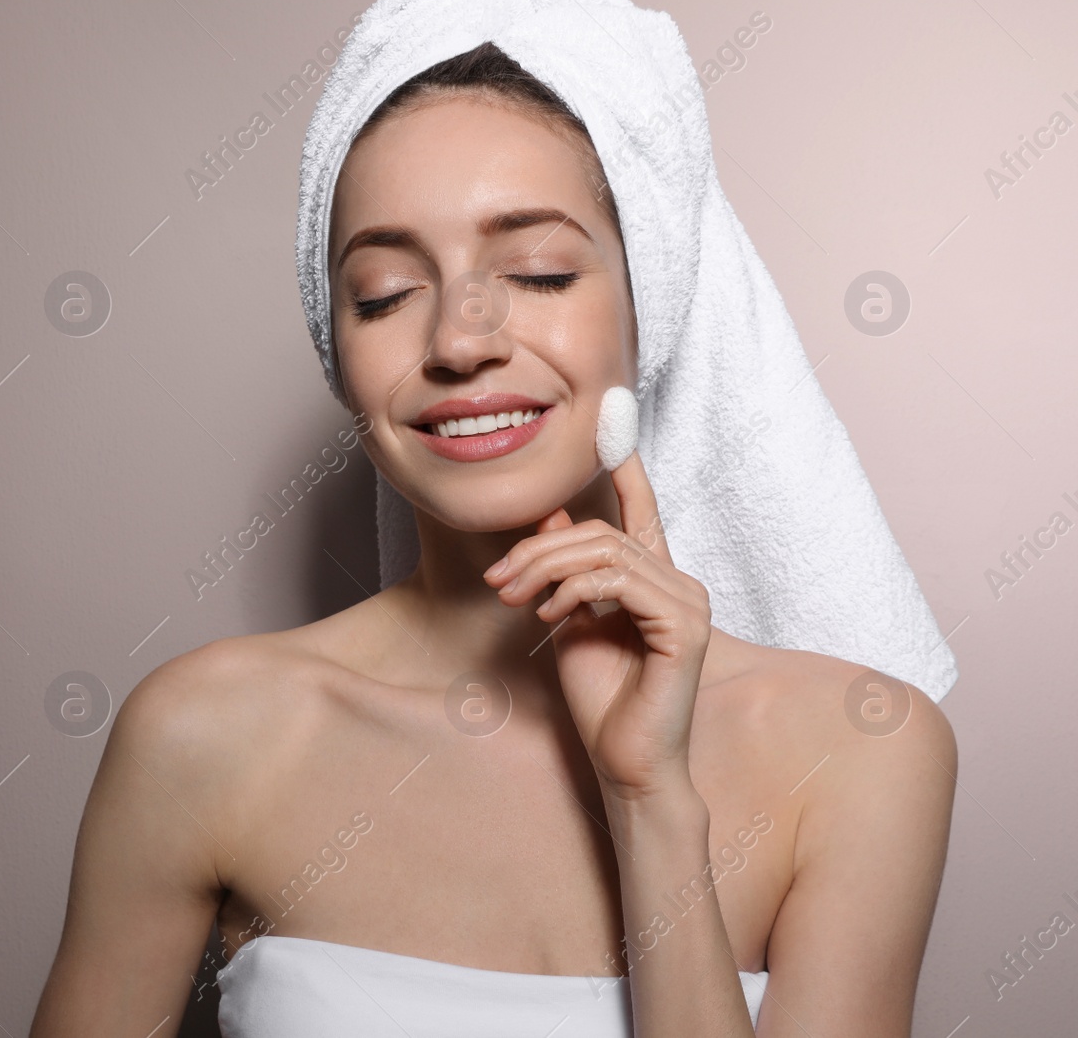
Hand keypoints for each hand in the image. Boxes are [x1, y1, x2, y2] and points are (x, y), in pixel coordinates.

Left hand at [482, 451, 711, 801]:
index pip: (642, 511)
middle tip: (497, 576)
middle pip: (602, 533)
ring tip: (512, 597)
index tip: (610, 423)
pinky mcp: (685, 627)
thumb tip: (552, 514)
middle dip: (539, 548)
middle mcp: (680, 583)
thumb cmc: (601, 699)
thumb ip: (567, 570)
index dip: (626, 469)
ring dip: (546, 568)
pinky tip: (548, 614)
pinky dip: (574, 591)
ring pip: (606, 552)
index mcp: (654, 580)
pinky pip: (619, 583)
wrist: (625, 762)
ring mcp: (689, 603)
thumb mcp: (570, 620)